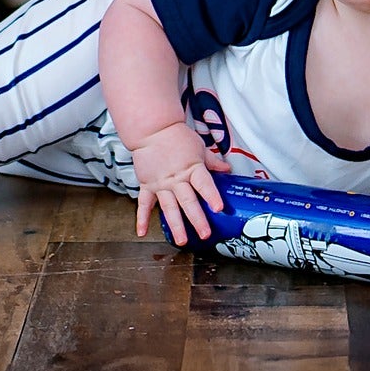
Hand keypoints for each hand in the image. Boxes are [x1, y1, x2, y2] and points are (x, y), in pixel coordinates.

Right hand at [130, 123, 228, 244]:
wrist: (152, 129)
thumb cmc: (177, 136)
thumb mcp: (199, 147)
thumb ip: (212, 162)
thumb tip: (227, 170)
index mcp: (192, 168)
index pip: (204, 184)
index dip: (212, 196)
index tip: (219, 208)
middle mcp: (176, 178)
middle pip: (188, 201)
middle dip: (197, 219)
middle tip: (204, 234)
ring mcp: (161, 184)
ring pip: (169, 207)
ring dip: (176, 225)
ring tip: (181, 241)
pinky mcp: (147, 186)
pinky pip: (144, 204)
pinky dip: (142, 218)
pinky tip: (142, 232)